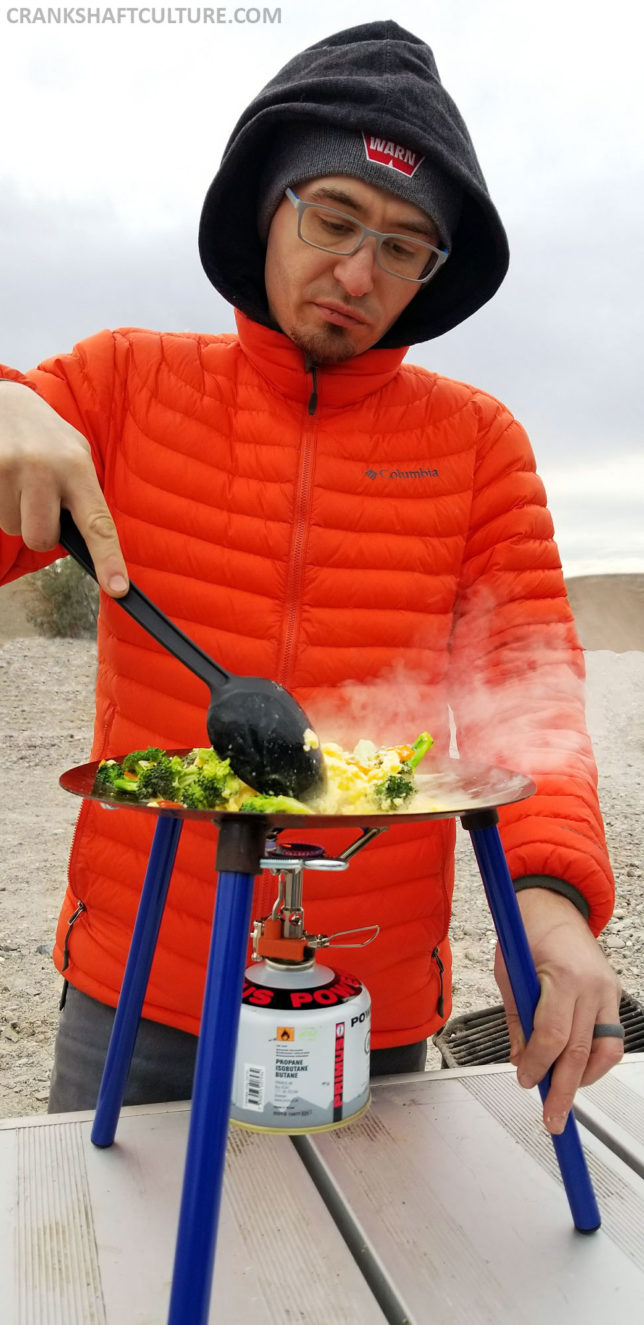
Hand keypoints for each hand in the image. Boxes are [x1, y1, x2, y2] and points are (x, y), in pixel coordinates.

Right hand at [0, 381, 128, 595]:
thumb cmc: (46, 436)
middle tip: (38, 503)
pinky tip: (4, 480)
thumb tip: (90, 544)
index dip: (108, 559)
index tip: (118, 589)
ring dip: (15, 513)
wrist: (4, 402)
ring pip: (12, 529)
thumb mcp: (76, 455)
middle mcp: (42, 468)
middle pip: (42, 539)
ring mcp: (7, 470)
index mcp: (75, 466)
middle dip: (40, 531)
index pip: (97, 523)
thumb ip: (83, 495)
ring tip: (19, 480)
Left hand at [494, 888, 622, 1133]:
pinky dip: (596, 1060)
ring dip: (584, 1080)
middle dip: (564, 1090)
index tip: (526, 1080)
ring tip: (565, 1099)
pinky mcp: (614, 994)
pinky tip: (580, 1072)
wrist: (553, 905)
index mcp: (562, 977)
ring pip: (604, 1050)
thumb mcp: (508, 974)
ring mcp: (608, 990)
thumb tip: (521, 1062)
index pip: (552, 1036)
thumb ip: (517, 1020)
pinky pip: (612, 1038)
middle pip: (580, 1051)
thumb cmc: (526, 934)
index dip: (538, 1065)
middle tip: (553, 1118)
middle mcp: (592, 985)